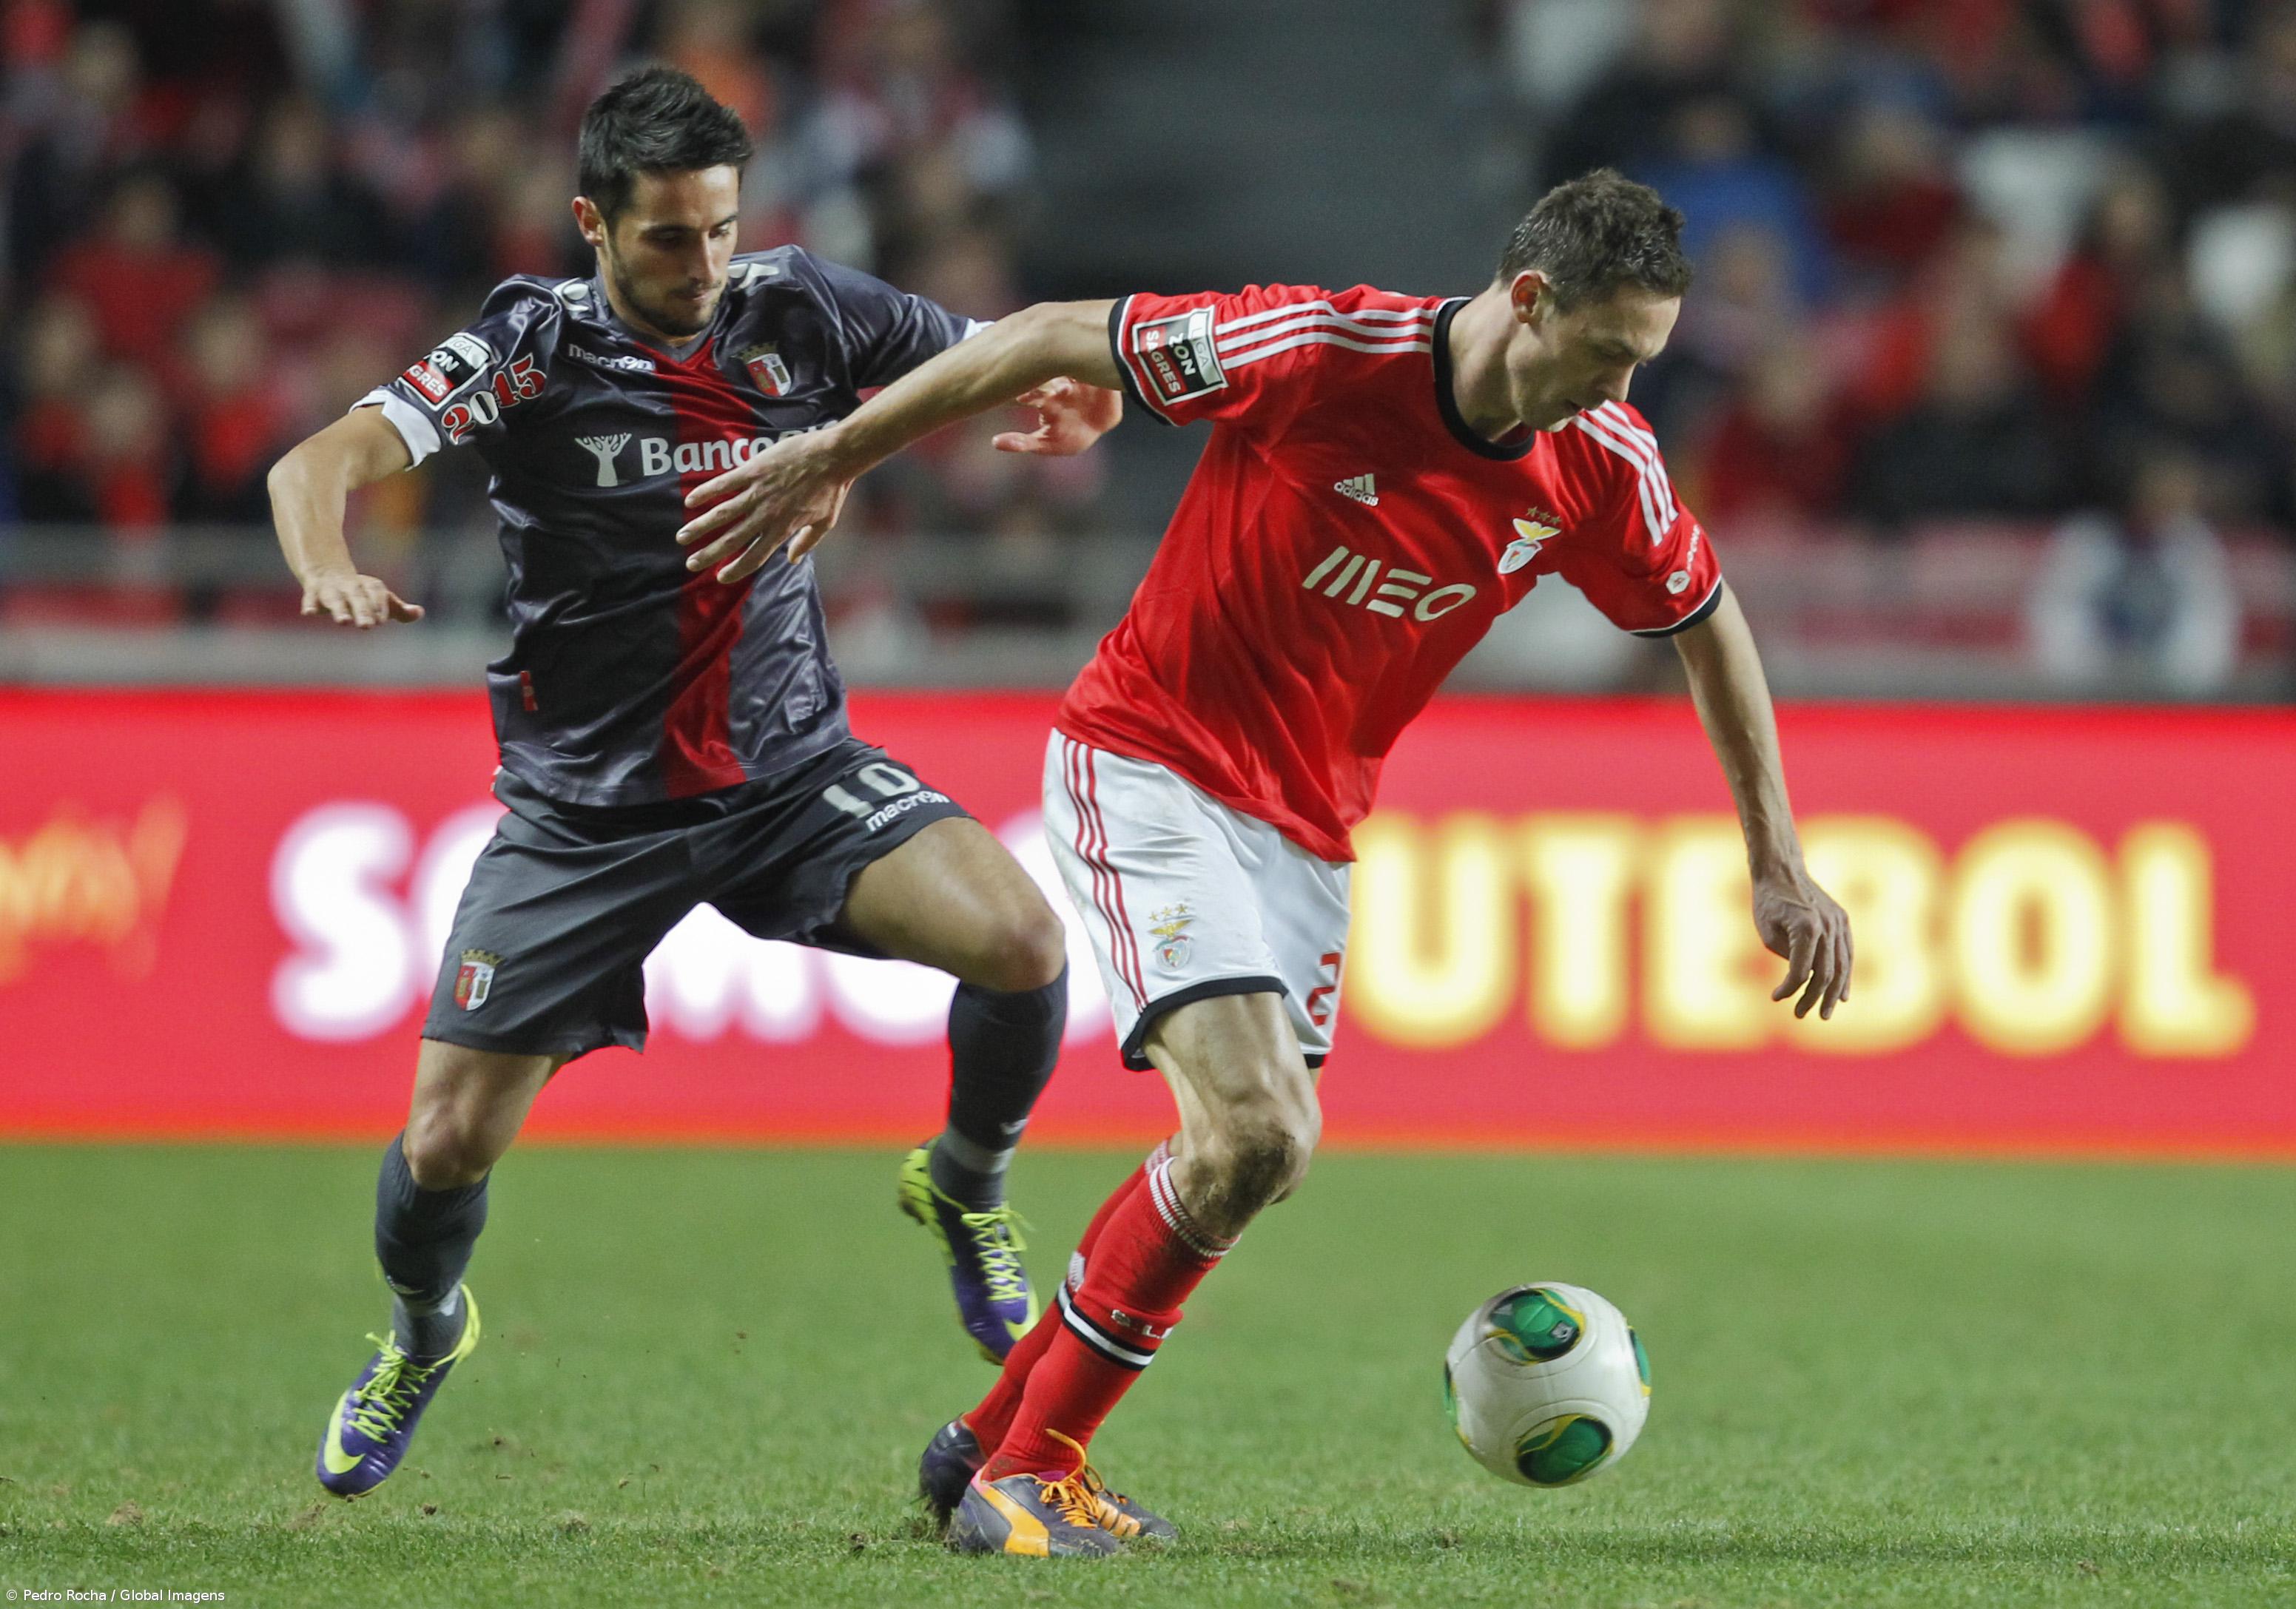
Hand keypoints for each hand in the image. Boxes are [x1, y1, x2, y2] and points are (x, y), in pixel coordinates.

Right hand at [301, 570, 423, 628]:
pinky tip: (309, 613)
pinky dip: (309, 604)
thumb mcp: (380, 599)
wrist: (326, 569)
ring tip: (343, 621)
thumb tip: (419, 613)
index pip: (378, 595)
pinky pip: (310, 598)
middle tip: (368, 626)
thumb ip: (400, 609)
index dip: (379, 606)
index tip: (381, 620)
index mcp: (370, 587)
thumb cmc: (360, 592)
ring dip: (339, 610)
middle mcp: (351, 587)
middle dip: (363, 610)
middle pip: (359, 598)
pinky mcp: (313, 592)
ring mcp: (332, 589)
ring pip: (335, 599)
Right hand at [677, 431, 853, 583]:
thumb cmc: (832, 490)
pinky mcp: (753, 471)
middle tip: (691, 564)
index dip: (736, 569)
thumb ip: (806, 542)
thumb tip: (792, 560)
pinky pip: (724, 484)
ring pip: (722, 514)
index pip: (755, 557)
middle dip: (709, 554)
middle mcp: (766, 515)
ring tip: (682, 537)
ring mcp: (757, 492)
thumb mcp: (824, 523)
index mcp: (782, 529)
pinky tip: (690, 501)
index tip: (720, 577)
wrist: (834, 457)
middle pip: (732, 540)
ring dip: (700, 527)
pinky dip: (706, 493)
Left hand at [993, 378, 1121, 455]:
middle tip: (1061, 390)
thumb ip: (1021, 442)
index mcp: (1046, 398)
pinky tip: (1096, 381)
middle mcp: (1061, 384)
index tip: (1025, 400)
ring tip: (1076, 387)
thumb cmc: (1070, 436)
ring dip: (1076, 379)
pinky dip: (1097, 377)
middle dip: (1056, 384)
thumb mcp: (1046, 443)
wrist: (1098, 428)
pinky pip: (1098, 374)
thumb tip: (994, 442)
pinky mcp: (1099, 379)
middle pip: (1055, 379)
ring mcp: (1081, 379)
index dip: (1030, 395)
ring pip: (1076, 375)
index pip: (1034, 393)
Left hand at [1754, 868, 1852, 1019]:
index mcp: (1806, 928)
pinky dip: (1845, 975)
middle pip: (1825, 974)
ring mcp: (1839, 923)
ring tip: (1824, 1013)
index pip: (1802, 972)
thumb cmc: (1768, 901)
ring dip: (1832, 993)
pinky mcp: (1842, 920)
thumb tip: (1804, 977)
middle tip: (1800, 1014)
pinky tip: (1842, 994)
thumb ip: (1789, 956)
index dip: (1789, 989)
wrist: (1781, 870)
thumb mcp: (1768, 932)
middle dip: (1813, 998)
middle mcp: (1827, 926)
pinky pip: (1847, 953)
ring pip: (1842, 967)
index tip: (1776, 997)